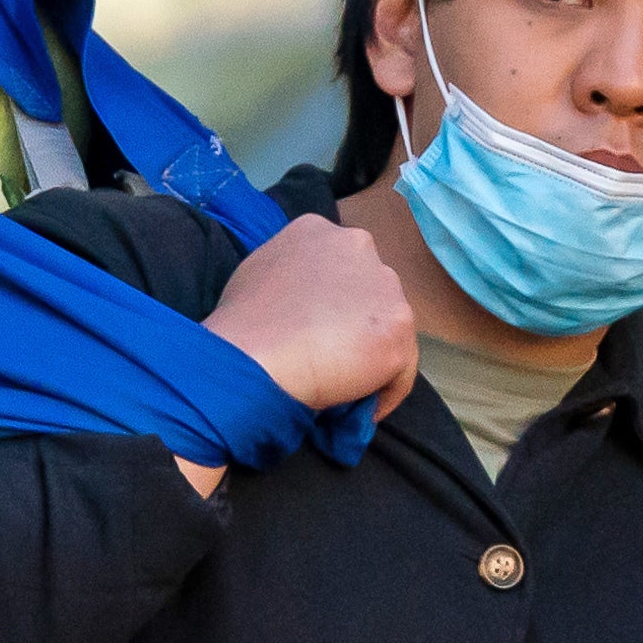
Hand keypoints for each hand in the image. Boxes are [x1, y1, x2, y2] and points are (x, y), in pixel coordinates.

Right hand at [203, 215, 416, 419]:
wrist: (253, 357)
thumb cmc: (242, 324)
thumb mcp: (258, 275)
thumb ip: (292, 277)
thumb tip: (303, 303)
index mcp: (321, 231)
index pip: (341, 267)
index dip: (332, 303)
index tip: (316, 330)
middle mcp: (359, 246)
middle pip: (372, 291)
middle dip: (357, 323)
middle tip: (332, 357)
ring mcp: (384, 287)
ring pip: (390, 328)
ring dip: (372, 356)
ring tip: (347, 386)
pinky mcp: (398, 330)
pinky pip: (401, 370)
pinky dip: (384, 392)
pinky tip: (362, 411)